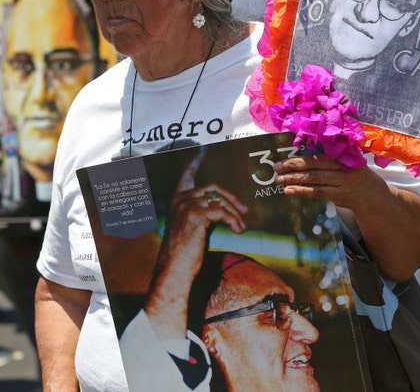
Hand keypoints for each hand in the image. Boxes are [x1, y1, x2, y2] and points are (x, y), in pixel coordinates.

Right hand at [146, 178, 246, 343]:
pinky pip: (223, 212)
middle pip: (213, 188)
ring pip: (220, 202)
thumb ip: (203, 213)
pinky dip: (233, 221)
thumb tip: (225, 207)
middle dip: (231, 199)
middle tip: (244, 212)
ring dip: (235, 215)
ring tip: (241, 228)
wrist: (175, 269)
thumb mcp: (193, 228)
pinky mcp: (196, 215)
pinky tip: (237, 231)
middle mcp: (181, 199)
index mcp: (177, 201)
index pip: (186, 176)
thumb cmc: (185, 254)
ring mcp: (187, 205)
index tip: (202, 150)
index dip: (195, 162)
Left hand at [274, 153, 387, 211]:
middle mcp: (343, 166)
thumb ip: (330, 155)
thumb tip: (302, 149)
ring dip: (294, 179)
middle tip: (276, 167)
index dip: (302, 153)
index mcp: (344, 154)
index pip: (320, 152)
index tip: (285, 152)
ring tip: (279, 180)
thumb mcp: (347, 160)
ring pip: (314, 179)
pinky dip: (302, 192)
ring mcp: (342, 182)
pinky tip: (289, 191)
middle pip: (315, 165)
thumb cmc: (354, 174)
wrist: (372, 195)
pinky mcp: (339, 195)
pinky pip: (317, 193)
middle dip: (293, 166)